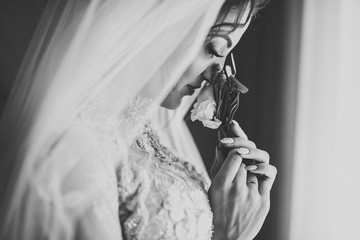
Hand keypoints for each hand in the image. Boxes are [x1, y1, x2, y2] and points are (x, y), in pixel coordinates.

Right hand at [209, 121, 276, 239]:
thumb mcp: (212, 187)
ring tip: (246, 166)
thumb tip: (222, 146)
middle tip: (240, 152)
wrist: (228, 238)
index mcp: (220, 184)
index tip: (233, 148)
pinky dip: (262, 169)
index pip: (235, 155)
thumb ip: (218, 165)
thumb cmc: (216, 211)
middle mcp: (237, 189)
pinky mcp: (264, 202)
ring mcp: (253, 196)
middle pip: (246, 158)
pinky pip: (268, 175)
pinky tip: (256, 171)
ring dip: (251, 163)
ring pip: (257, 166)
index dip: (235, 148)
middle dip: (243, 152)